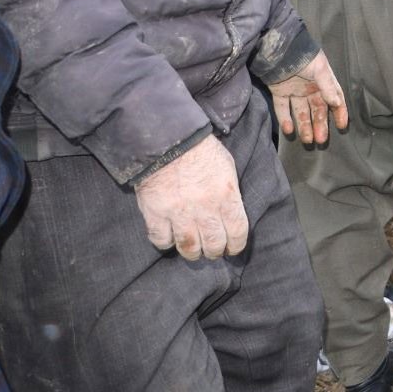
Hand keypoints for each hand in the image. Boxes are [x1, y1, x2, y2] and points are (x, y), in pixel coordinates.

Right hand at [134, 135, 248, 260]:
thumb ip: (229, 193)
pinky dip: (166, 242)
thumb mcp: (227, 168)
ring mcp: (178, 213)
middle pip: (213, 244)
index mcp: (226, 196)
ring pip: (188, 247)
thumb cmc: (201, 150)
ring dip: (193, 252)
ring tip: (194, 249)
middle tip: (212, 250)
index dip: (236, 245)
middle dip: (215, 251)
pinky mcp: (155, 214)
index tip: (232, 248)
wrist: (168, 140)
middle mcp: (204, 209)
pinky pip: (161, 240)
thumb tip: (230, 214)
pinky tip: (170, 236)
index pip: (237, 232)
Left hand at [268, 49, 348, 144]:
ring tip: (307, 140)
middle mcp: (310, 88)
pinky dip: (285, 119)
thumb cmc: (304, 55)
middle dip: (320, 125)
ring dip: (304, 126)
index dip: (339, 113)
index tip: (342, 126)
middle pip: (317, 110)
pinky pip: (282, 108)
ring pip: (301, 112)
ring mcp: (295, 91)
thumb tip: (337, 103)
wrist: (280, 47)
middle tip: (321, 140)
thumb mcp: (320, 69)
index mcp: (323, 82)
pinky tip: (289, 130)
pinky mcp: (279, 92)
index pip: (335, 100)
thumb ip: (328, 87)